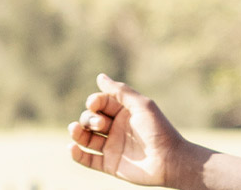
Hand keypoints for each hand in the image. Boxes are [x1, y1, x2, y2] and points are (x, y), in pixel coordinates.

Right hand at [68, 73, 203, 186]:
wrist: (169, 161)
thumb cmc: (158, 130)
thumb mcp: (141, 105)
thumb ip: (120, 92)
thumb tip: (100, 76)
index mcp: (123, 112)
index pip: (100, 103)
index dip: (94, 102)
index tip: (94, 104)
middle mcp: (115, 128)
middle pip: (90, 118)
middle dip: (89, 118)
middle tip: (101, 125)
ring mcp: (111, 146)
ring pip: (85, 138)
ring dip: (77, 133)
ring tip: (74, 130)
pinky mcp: (109, 164)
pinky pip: (87, 159)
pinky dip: (77, 154)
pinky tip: (72, 147)